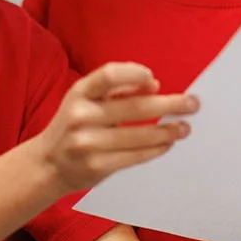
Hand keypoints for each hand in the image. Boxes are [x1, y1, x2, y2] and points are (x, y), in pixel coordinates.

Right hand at [34, 63, 196, 192]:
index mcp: (79, 93)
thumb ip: (118, 90)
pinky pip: (134, 156)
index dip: (134, 74)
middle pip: (134, 107)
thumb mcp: (87, 100)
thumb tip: (154, 85)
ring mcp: (88, 143)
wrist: (47, 164)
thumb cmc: (76, 125)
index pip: (109, 75)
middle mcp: (81, 116)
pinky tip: (167, 144)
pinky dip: (155, 149)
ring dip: (168, 131)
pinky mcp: (96, 166)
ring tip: (185, 128)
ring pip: (139, 135)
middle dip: (170, 104)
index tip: (153, 78)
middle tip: (193, 104)